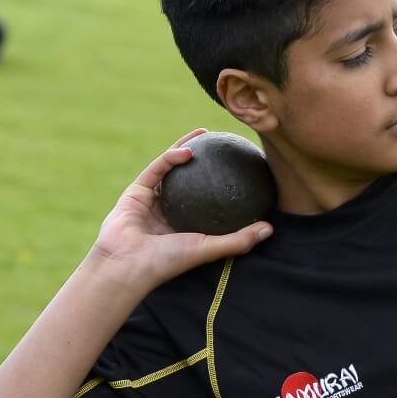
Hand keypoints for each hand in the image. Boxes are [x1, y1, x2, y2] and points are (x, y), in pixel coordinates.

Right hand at [91, 130, 273, 287]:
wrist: (126, 264)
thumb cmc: (168, 261)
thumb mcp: (208, 248)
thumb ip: (239, 240)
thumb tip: (270, 228)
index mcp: (185, 225)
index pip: (208, 200)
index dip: (222, 183)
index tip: (241, 169)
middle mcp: (169, 211)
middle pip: (190, 180)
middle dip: (205, 160)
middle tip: (223, 144)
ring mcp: (151, 200)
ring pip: (170, 168)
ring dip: (187, 148)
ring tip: (205, 133)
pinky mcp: (136, 191)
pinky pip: (157, 169)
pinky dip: (171, 157)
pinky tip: (190, 149)